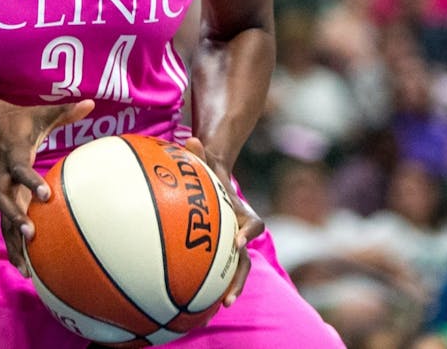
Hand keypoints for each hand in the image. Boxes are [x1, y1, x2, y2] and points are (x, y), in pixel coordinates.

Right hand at [0, 98, 94, 273]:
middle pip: (3, 200)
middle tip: (30, 235)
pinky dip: (14, 247)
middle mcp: (4, 176)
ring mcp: (3, 190)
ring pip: (2, 219)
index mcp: (14, 155)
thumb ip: (64, 112)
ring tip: (25, 269)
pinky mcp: (6, 199)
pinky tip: (25, 269)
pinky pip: (7, 225)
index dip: (30, 181)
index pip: (20, 170)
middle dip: (15, 218)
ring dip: (12, 243)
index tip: (46, 195)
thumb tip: (90, 103)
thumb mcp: (41, 114)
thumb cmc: (20, 121)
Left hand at [182, 137, 260, 306]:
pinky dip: (213, 282)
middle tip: (229, 294)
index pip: (254, 224)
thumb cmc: (207, 171)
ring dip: (232, 286)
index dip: (248, 233)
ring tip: (222, 305)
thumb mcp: (204, 162)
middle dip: (240, 276)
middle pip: (247, 257)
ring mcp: (232, 244)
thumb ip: (198, 154)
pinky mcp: (219, 251)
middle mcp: (241, 232)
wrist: (212, 180)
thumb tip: (191, 140)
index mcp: (241, 213)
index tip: (239, 242)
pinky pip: (219, 268)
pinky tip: (197, 298)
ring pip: (237, 268)